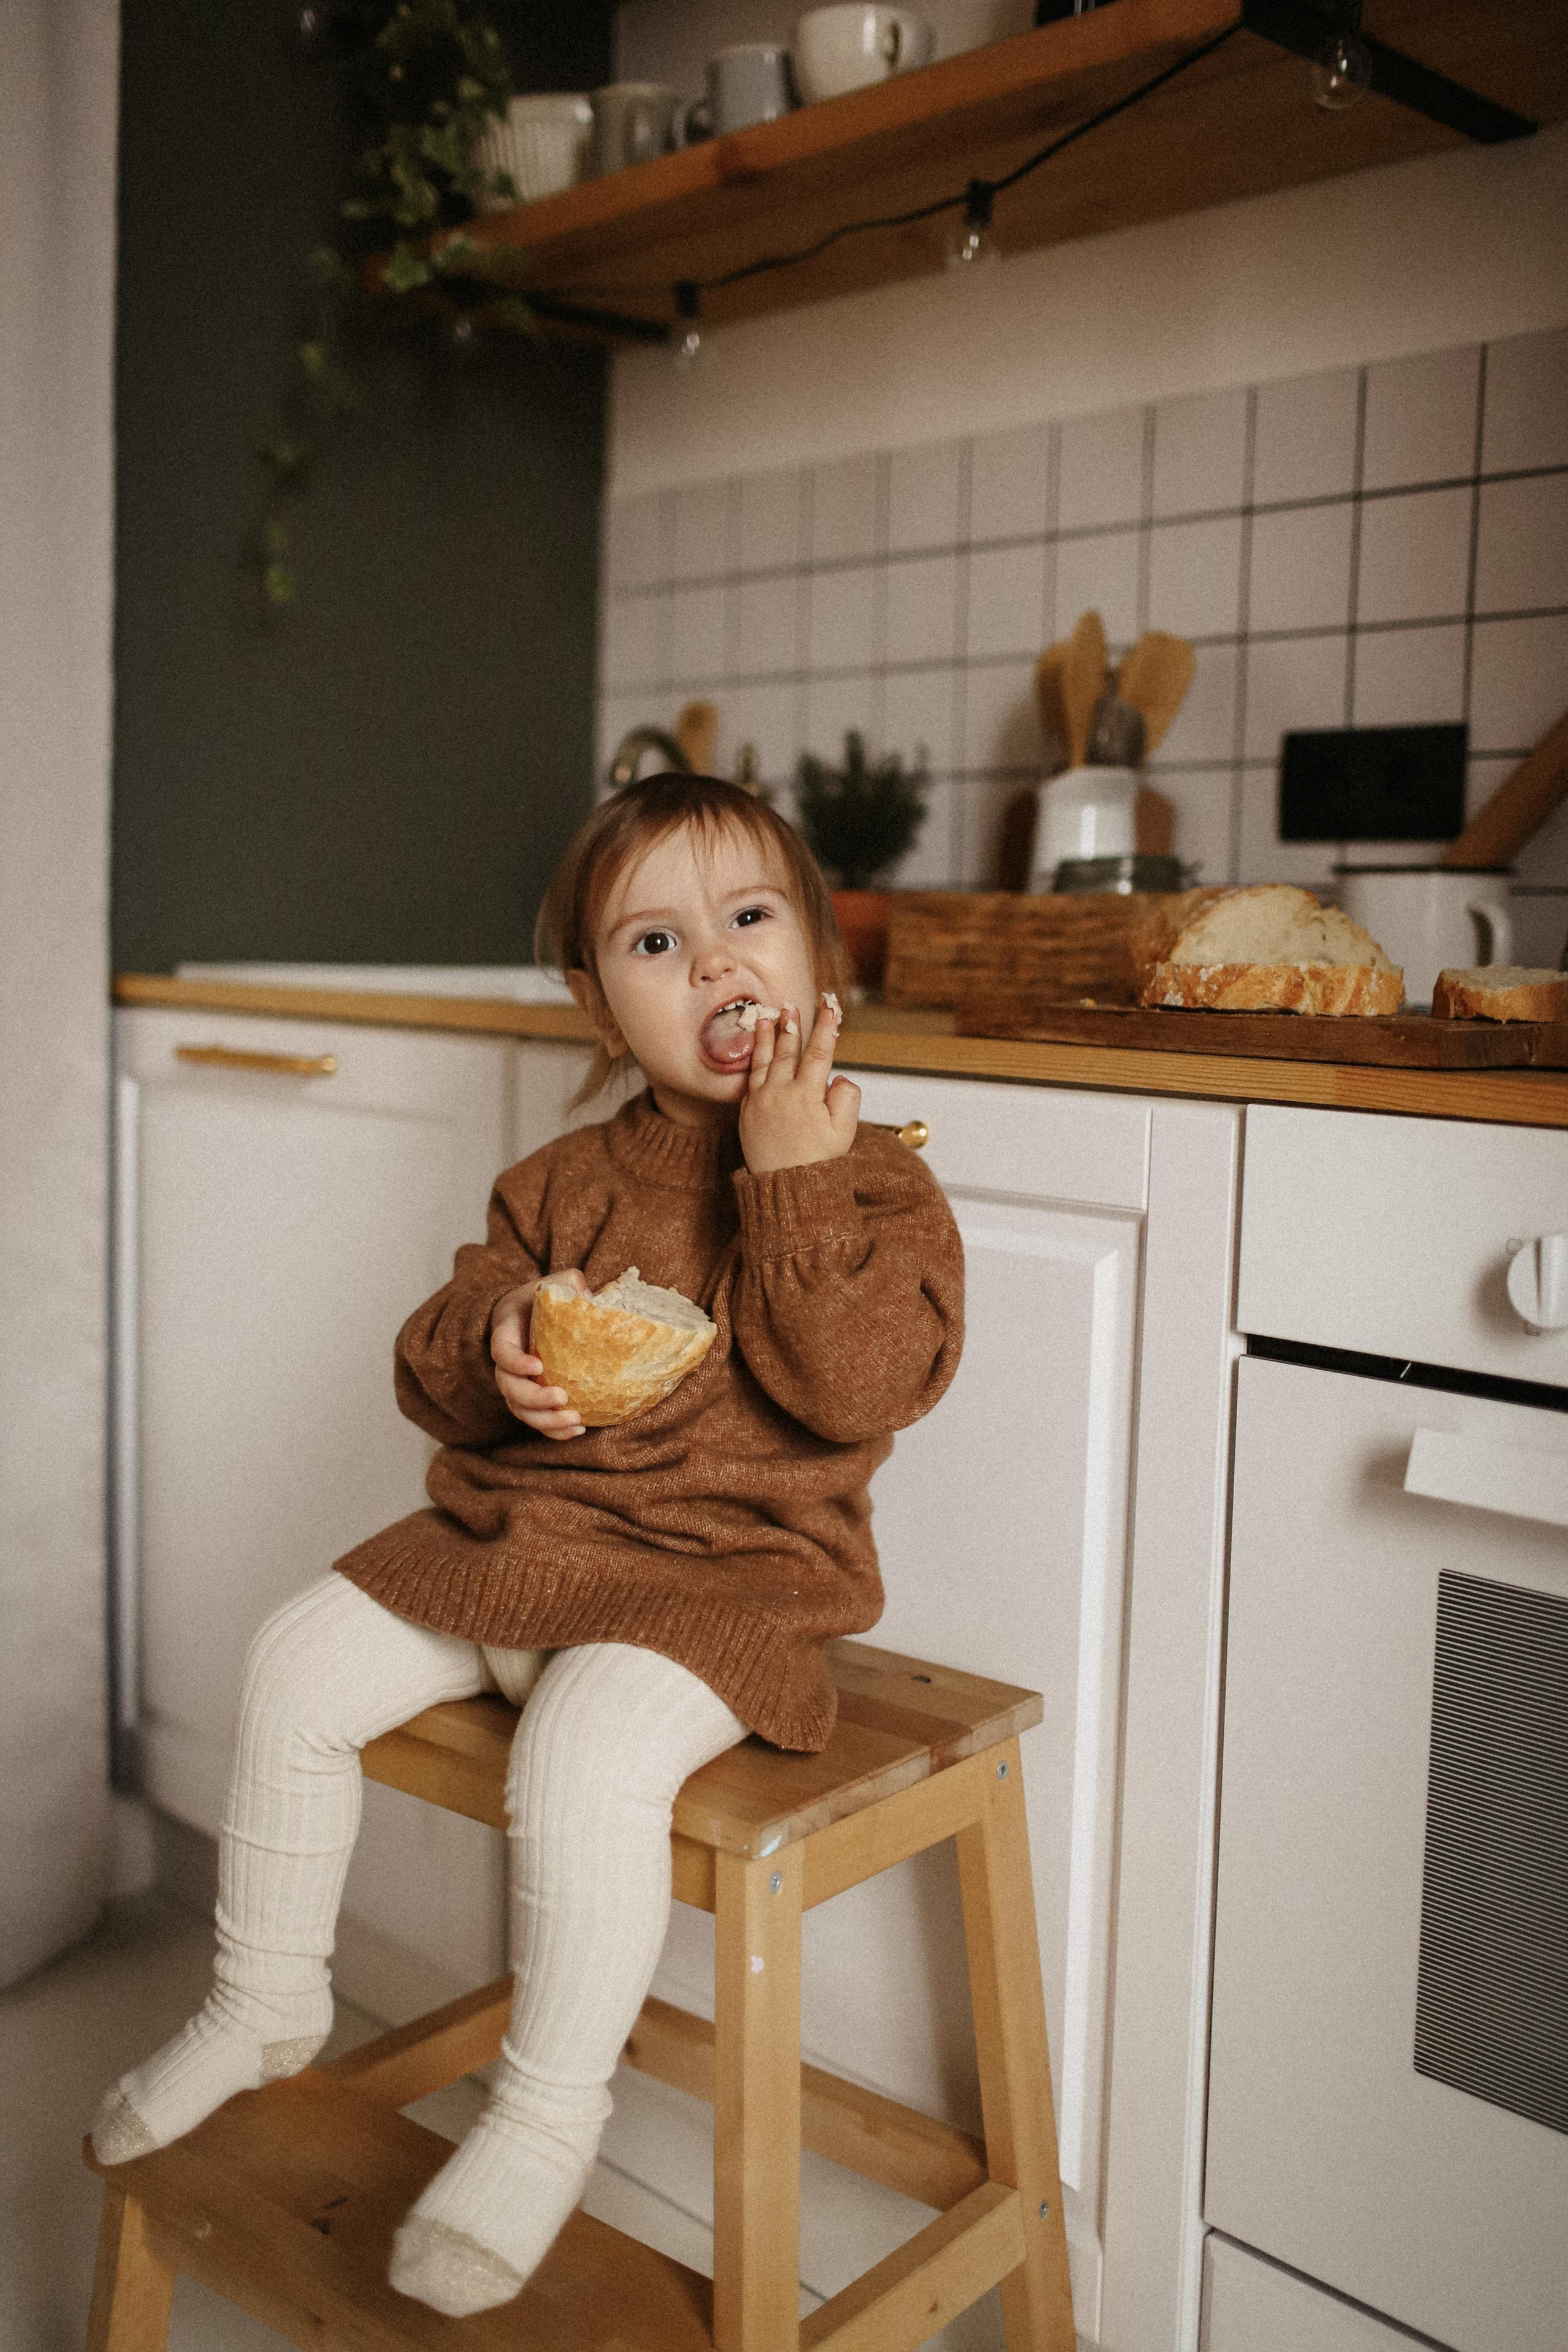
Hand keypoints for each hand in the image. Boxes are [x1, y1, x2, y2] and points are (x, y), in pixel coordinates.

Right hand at [489, 1272, 588, 1437]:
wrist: (529, 1316)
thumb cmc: (541, 1300)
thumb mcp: (552, 1283)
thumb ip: (568, 1282)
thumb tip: (590, 1297)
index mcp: (506, 1334)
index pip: (502, 1352)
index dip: (515, 1362)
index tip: (537, 1365)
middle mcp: (505, 1365)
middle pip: (509, 1388)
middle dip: (533, 1398)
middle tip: (561, 1398)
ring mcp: (516, 1385)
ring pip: (520, 1411)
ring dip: (545, 1421)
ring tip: (574, 1421)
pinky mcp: (530, 1400)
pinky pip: (535, 1421)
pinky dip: (553, 1431)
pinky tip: (576, 1430)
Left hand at [739, 995, 859, 1174]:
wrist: (785, 1186)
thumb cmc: (818, 1160)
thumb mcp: (844, 1132)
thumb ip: (846, 1098)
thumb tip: (836, 1077)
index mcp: (807, 1095)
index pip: (819, 1052)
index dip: (826, 1026)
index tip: (830, 1005)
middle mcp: (781, 1092)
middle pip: (788, 1050)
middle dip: (792, 1025)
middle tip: (791, 1005)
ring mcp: (761, 1100)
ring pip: (765, 1060)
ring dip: (767, 1036)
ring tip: (767, 1017)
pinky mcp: (747, 1111)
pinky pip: (751, 1079)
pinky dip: (754, 1060)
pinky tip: (756, 1051)